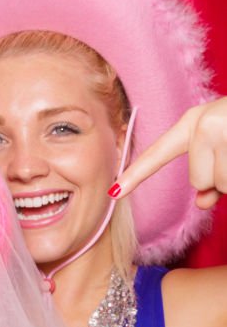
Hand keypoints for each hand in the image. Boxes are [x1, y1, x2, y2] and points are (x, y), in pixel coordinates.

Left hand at [110, 99, 226, 208]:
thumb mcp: (226, 147)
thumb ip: (210, 177)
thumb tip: (201, 203)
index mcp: (192, 123)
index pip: (157, 154)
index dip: (134, 175)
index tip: (112, 192)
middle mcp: (200, 124)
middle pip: (198, 181)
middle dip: (221, 178)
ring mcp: (216, 128)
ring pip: (219, 183)